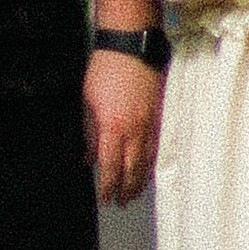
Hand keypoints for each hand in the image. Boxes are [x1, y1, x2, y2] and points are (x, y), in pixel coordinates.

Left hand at [82, 47, 162, 207]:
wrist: (131, 46)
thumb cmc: (106, 70)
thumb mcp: (88, 103)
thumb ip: (89, 134)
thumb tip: (88, 158)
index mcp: (112, 126)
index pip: (111, 165)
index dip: (108, 186)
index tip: (105, 198)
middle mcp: (134, 129)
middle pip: (132, 169)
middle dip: (126, 189)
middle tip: (122, 202)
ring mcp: (150, 123)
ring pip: (147, 160)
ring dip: (140, 180)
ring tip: (135, 193)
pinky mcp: (160, 115)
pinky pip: (157, 146)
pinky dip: (152, 162)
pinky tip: (148, 169)